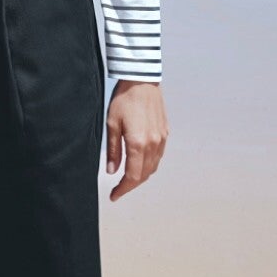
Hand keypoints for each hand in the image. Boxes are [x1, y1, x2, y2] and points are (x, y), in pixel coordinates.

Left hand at [105, 80, 168, 199]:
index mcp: (138, 143)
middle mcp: (153, 144)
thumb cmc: (124, 99)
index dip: (123, 189)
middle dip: (131, 185)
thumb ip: (112, 150)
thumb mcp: (111, 124)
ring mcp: (161, 139)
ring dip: (141, 176)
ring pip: (153, 167)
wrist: (142, 81)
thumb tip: (111, 171)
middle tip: (118, 190)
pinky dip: (149, 165)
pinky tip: (139, 164)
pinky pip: (158, 156)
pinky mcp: (165, 133)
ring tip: (127, 179)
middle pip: (144, 175)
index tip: (114, 195)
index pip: (132, 176)